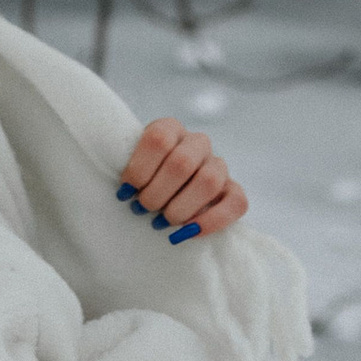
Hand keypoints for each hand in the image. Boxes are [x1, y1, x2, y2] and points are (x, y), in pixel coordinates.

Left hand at [118, 117, 248, 243]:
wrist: (165, 192)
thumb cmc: (142, 180)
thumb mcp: (130, 167)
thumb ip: (129, 173)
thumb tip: (126, 194)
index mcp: (170, 128)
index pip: (158, 139)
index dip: (139, 168)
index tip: (125, 192)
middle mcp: (197, 143)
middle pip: (182, 163)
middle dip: (157, 193)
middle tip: (142, 209)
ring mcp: (218, 165)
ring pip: (209, 181)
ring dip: (181, 208)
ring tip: (161, 222)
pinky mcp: (233, 190)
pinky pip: (236, 203)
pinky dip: (212, 221)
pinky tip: (189, 232)